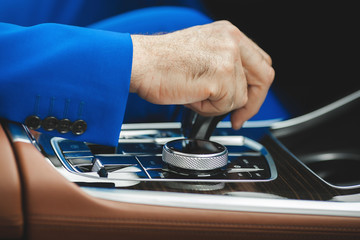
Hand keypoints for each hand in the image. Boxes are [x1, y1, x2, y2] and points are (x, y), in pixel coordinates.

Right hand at [130, 20, 273, 128]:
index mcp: (228, 34)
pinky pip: (226, 105)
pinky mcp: (220, 74)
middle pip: (264, 77)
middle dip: (253, 103)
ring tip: (195, 95)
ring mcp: (227, 56)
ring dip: (218, 105)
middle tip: (237, 117)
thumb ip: (225, 67)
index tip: (246, 103)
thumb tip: (238, 92)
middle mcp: (231, 40)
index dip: (256, 88)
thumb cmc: (162, 63)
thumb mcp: (202, 55)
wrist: (139, 63)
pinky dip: (208, 109)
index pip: (261, 62)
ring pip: (241, 96)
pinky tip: (191, 97)